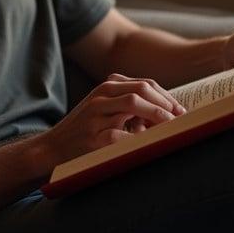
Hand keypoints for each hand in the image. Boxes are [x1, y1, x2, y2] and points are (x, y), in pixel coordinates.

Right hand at [35, 74, 186, 172]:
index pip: (145, 84)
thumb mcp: (105, 111)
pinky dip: (139, 137)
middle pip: (142, 89)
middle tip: (182, 120)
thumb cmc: (85, 131)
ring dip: (158, 115)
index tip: (182, 111)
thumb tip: (169, 115)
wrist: (51, 148)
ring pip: (133, 104)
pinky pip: (121, 133)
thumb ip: (130, 107)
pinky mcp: (92, 136)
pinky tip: (150, 144)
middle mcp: (101, 95)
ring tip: (172, 128)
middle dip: (166, 103)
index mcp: (107, 87)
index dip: (167, 97)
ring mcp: (95, 114)